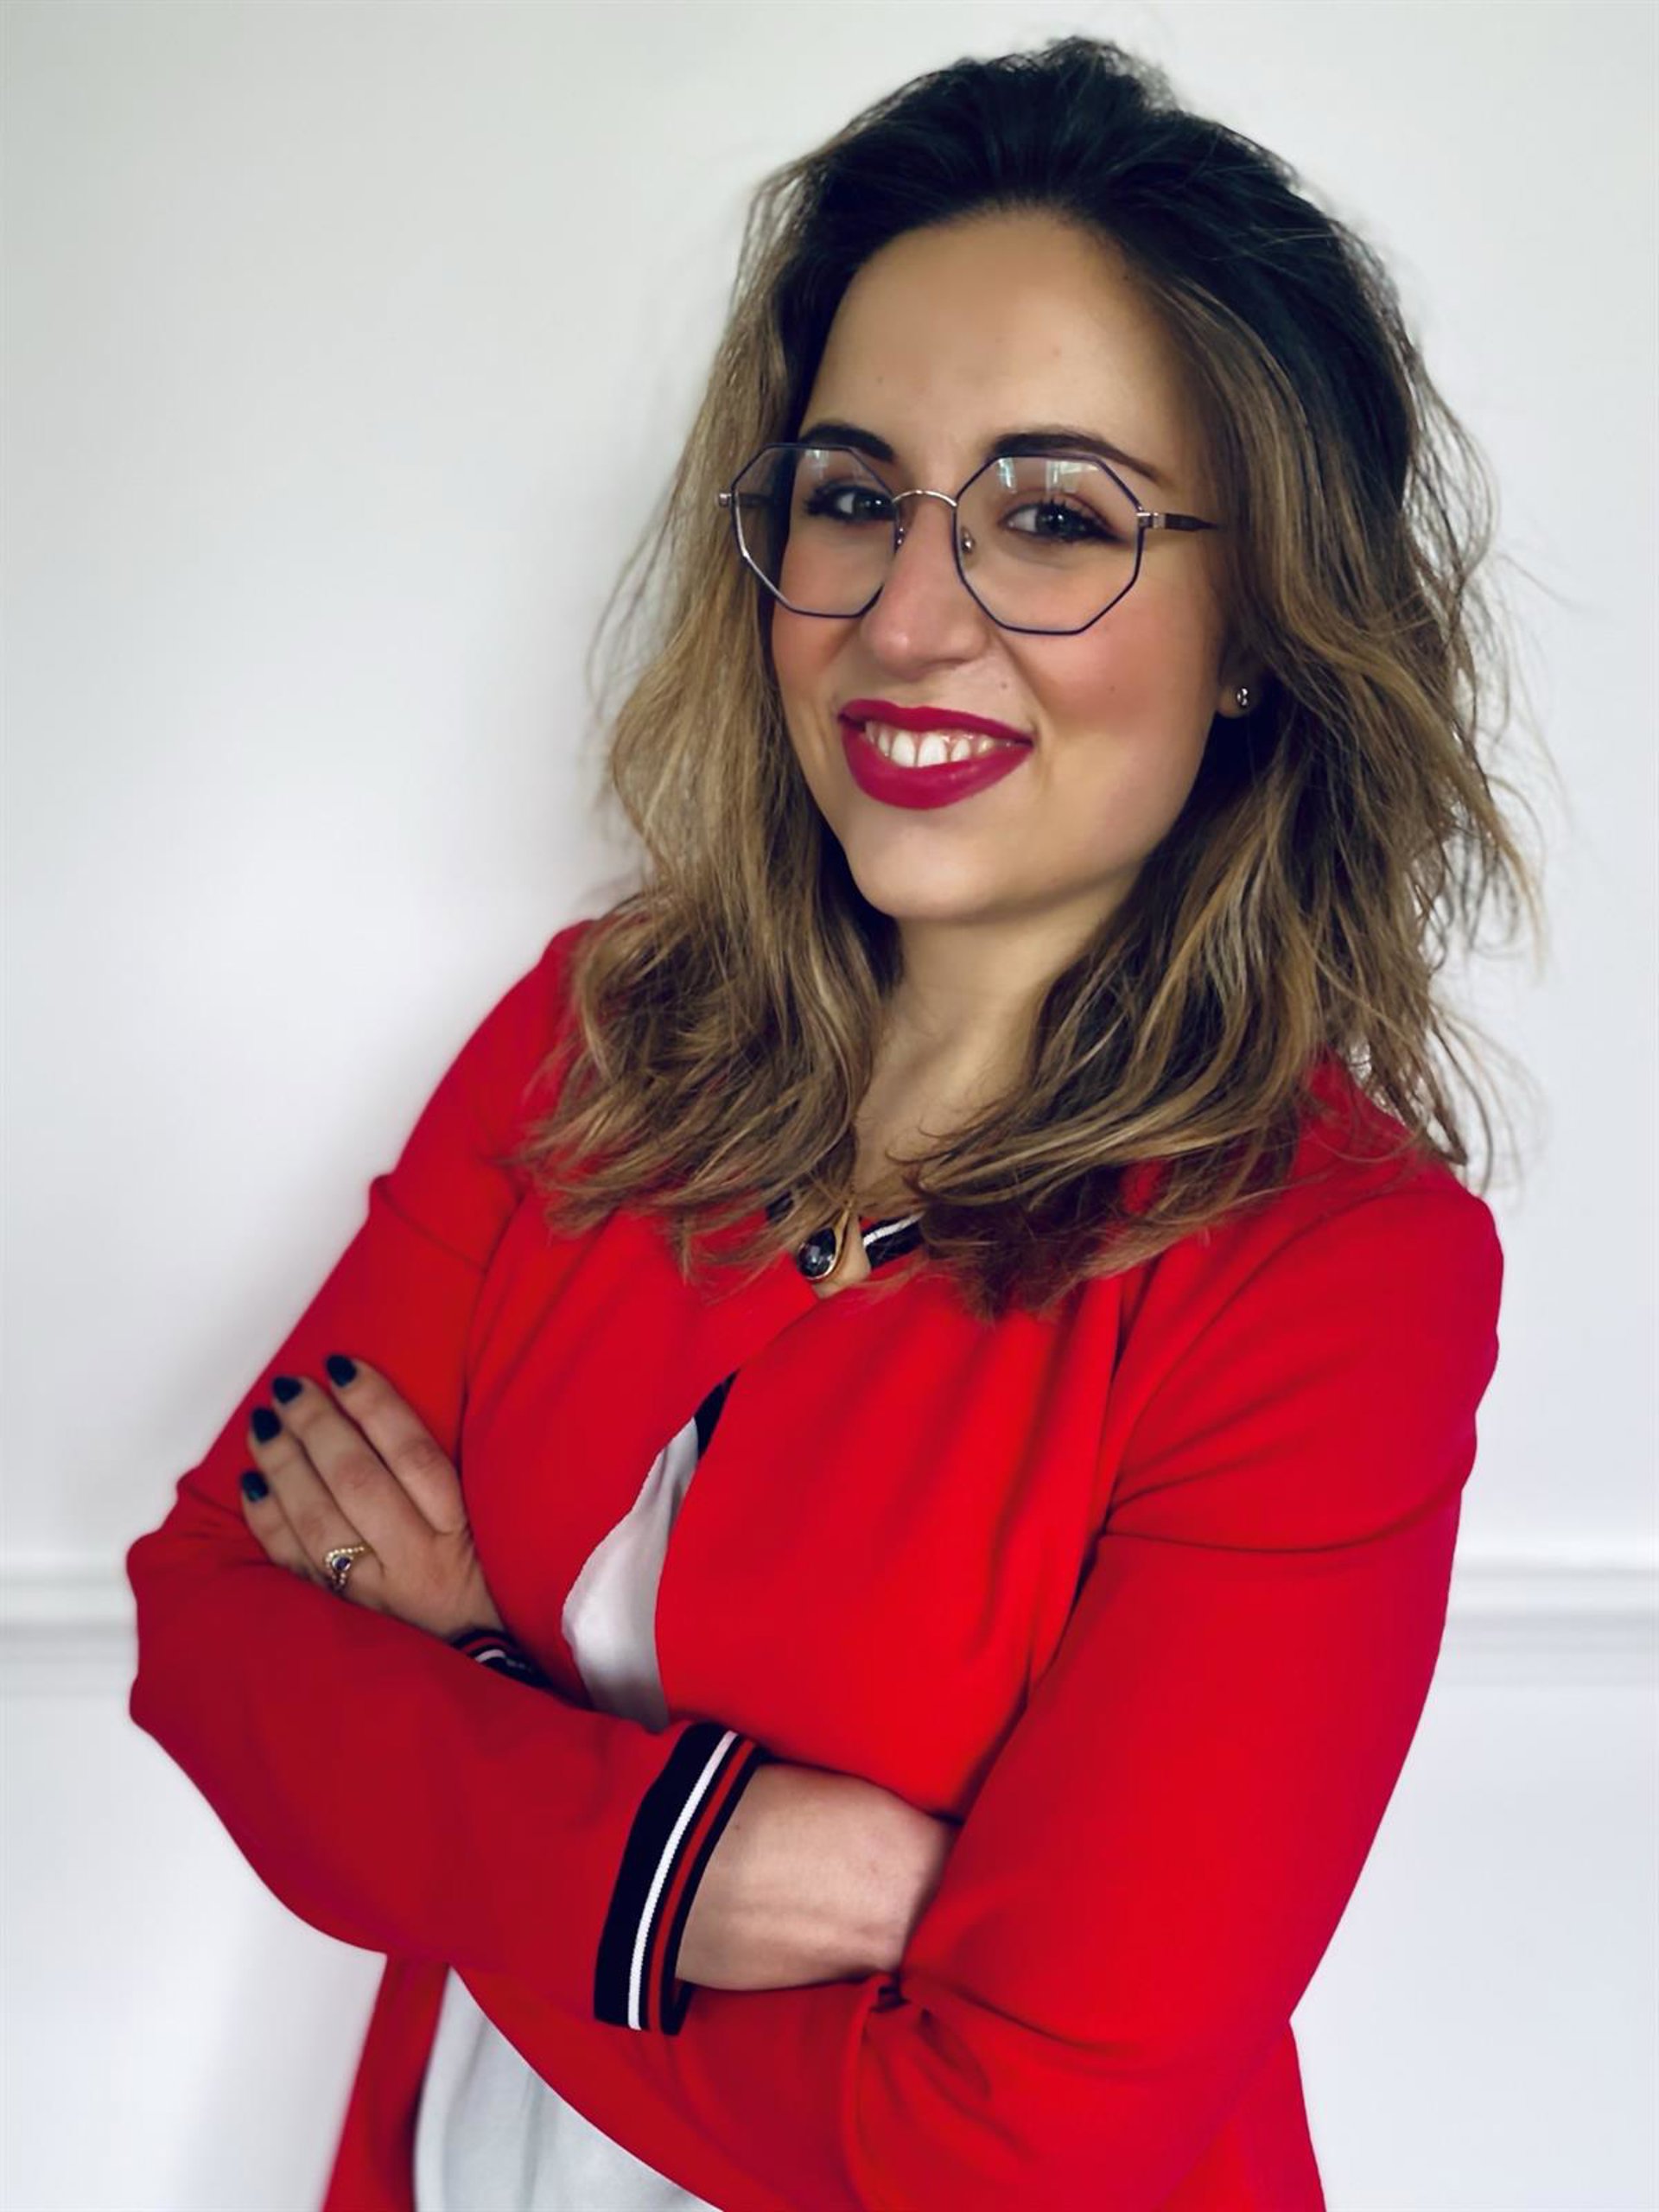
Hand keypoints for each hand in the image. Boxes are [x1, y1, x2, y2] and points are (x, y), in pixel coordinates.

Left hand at [239, 1355, 506, 1643]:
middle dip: (316, 1426)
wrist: (483, 1664)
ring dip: (283, 1465)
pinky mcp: (342, 1614)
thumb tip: (383, 1404)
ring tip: (263, 1424)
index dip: (374, 1403)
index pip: (413, 1454)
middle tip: (289, 1388)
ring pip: (317, 1521)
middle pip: (357, 1482)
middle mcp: (415, 1560)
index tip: (342, 1365)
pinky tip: (252, 1483)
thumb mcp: (490, 1522)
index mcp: (460, 1529)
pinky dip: (268, 1521)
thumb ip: (449, 1473)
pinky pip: (294, 1564)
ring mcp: (373, 1591)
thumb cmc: (487, 1577)